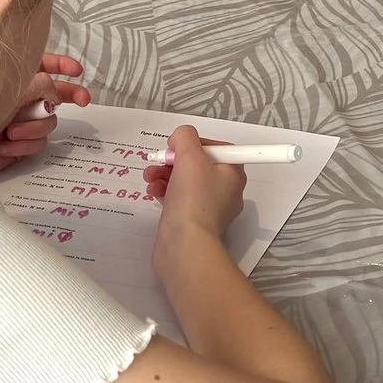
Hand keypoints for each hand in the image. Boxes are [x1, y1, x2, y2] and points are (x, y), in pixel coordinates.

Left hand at [0, 52, 92, 186]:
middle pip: (53, 93)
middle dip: (70, 95)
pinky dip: (24, 145)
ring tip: (10, 131)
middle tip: (84, 100)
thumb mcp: (6, 90)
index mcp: (8, 79)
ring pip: (49, 122)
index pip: (38, 65)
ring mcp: (17, 122)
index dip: (60, 65)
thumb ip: (37, 84)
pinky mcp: (17, 146)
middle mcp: (15, 98)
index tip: (76, 69)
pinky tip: (4, 146)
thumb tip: (55, 91)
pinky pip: (38, 144)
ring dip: (33, 127)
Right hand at [147, 125, 246, 268]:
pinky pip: (179, 199)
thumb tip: (180, 137)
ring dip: (164, 174)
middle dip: (173, 160)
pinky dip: (165, 191)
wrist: (185, 245)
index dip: (195, 144)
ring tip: (150, 177)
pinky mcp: (192, 221)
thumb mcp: (190, 156)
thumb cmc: (193, 200)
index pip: (216, 148)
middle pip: (197, 164)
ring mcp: (208, 208)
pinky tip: (153, 192)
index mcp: (232, 173)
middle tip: (160, 161)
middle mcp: (225, 190)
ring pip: (185, 181)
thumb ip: (185, 137)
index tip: (179, 147)